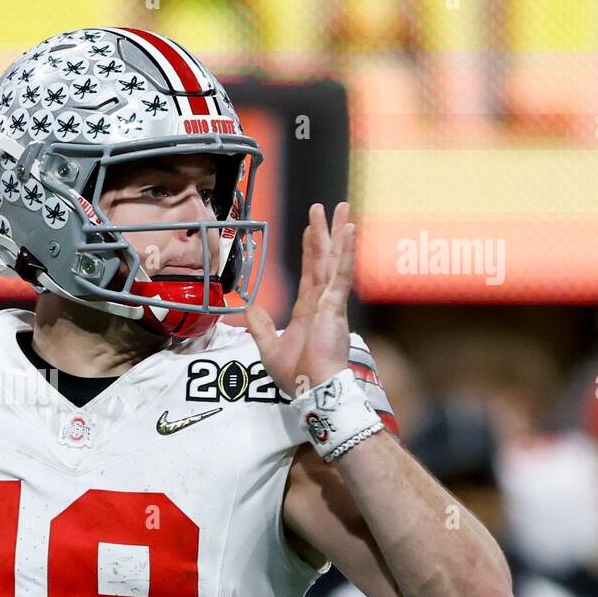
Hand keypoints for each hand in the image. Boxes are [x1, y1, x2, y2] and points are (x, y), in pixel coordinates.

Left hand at [244, 201, 355, 393]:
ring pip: (334, 260)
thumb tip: (247, 306)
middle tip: (332, 208)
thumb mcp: (269, 347)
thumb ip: (260, 325)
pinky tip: (350, 231)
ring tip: (342, 209)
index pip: (311, 273)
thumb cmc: (297, 374)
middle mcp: (322, 302)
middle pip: (324, 259)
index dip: (311, 250)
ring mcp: (330, 302)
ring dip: (337, 233)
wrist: (312, 388)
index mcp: (308, 311)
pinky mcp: (335, 306)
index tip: (311, 230)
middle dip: (327, 233)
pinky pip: (341, 274)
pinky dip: (346, 252)